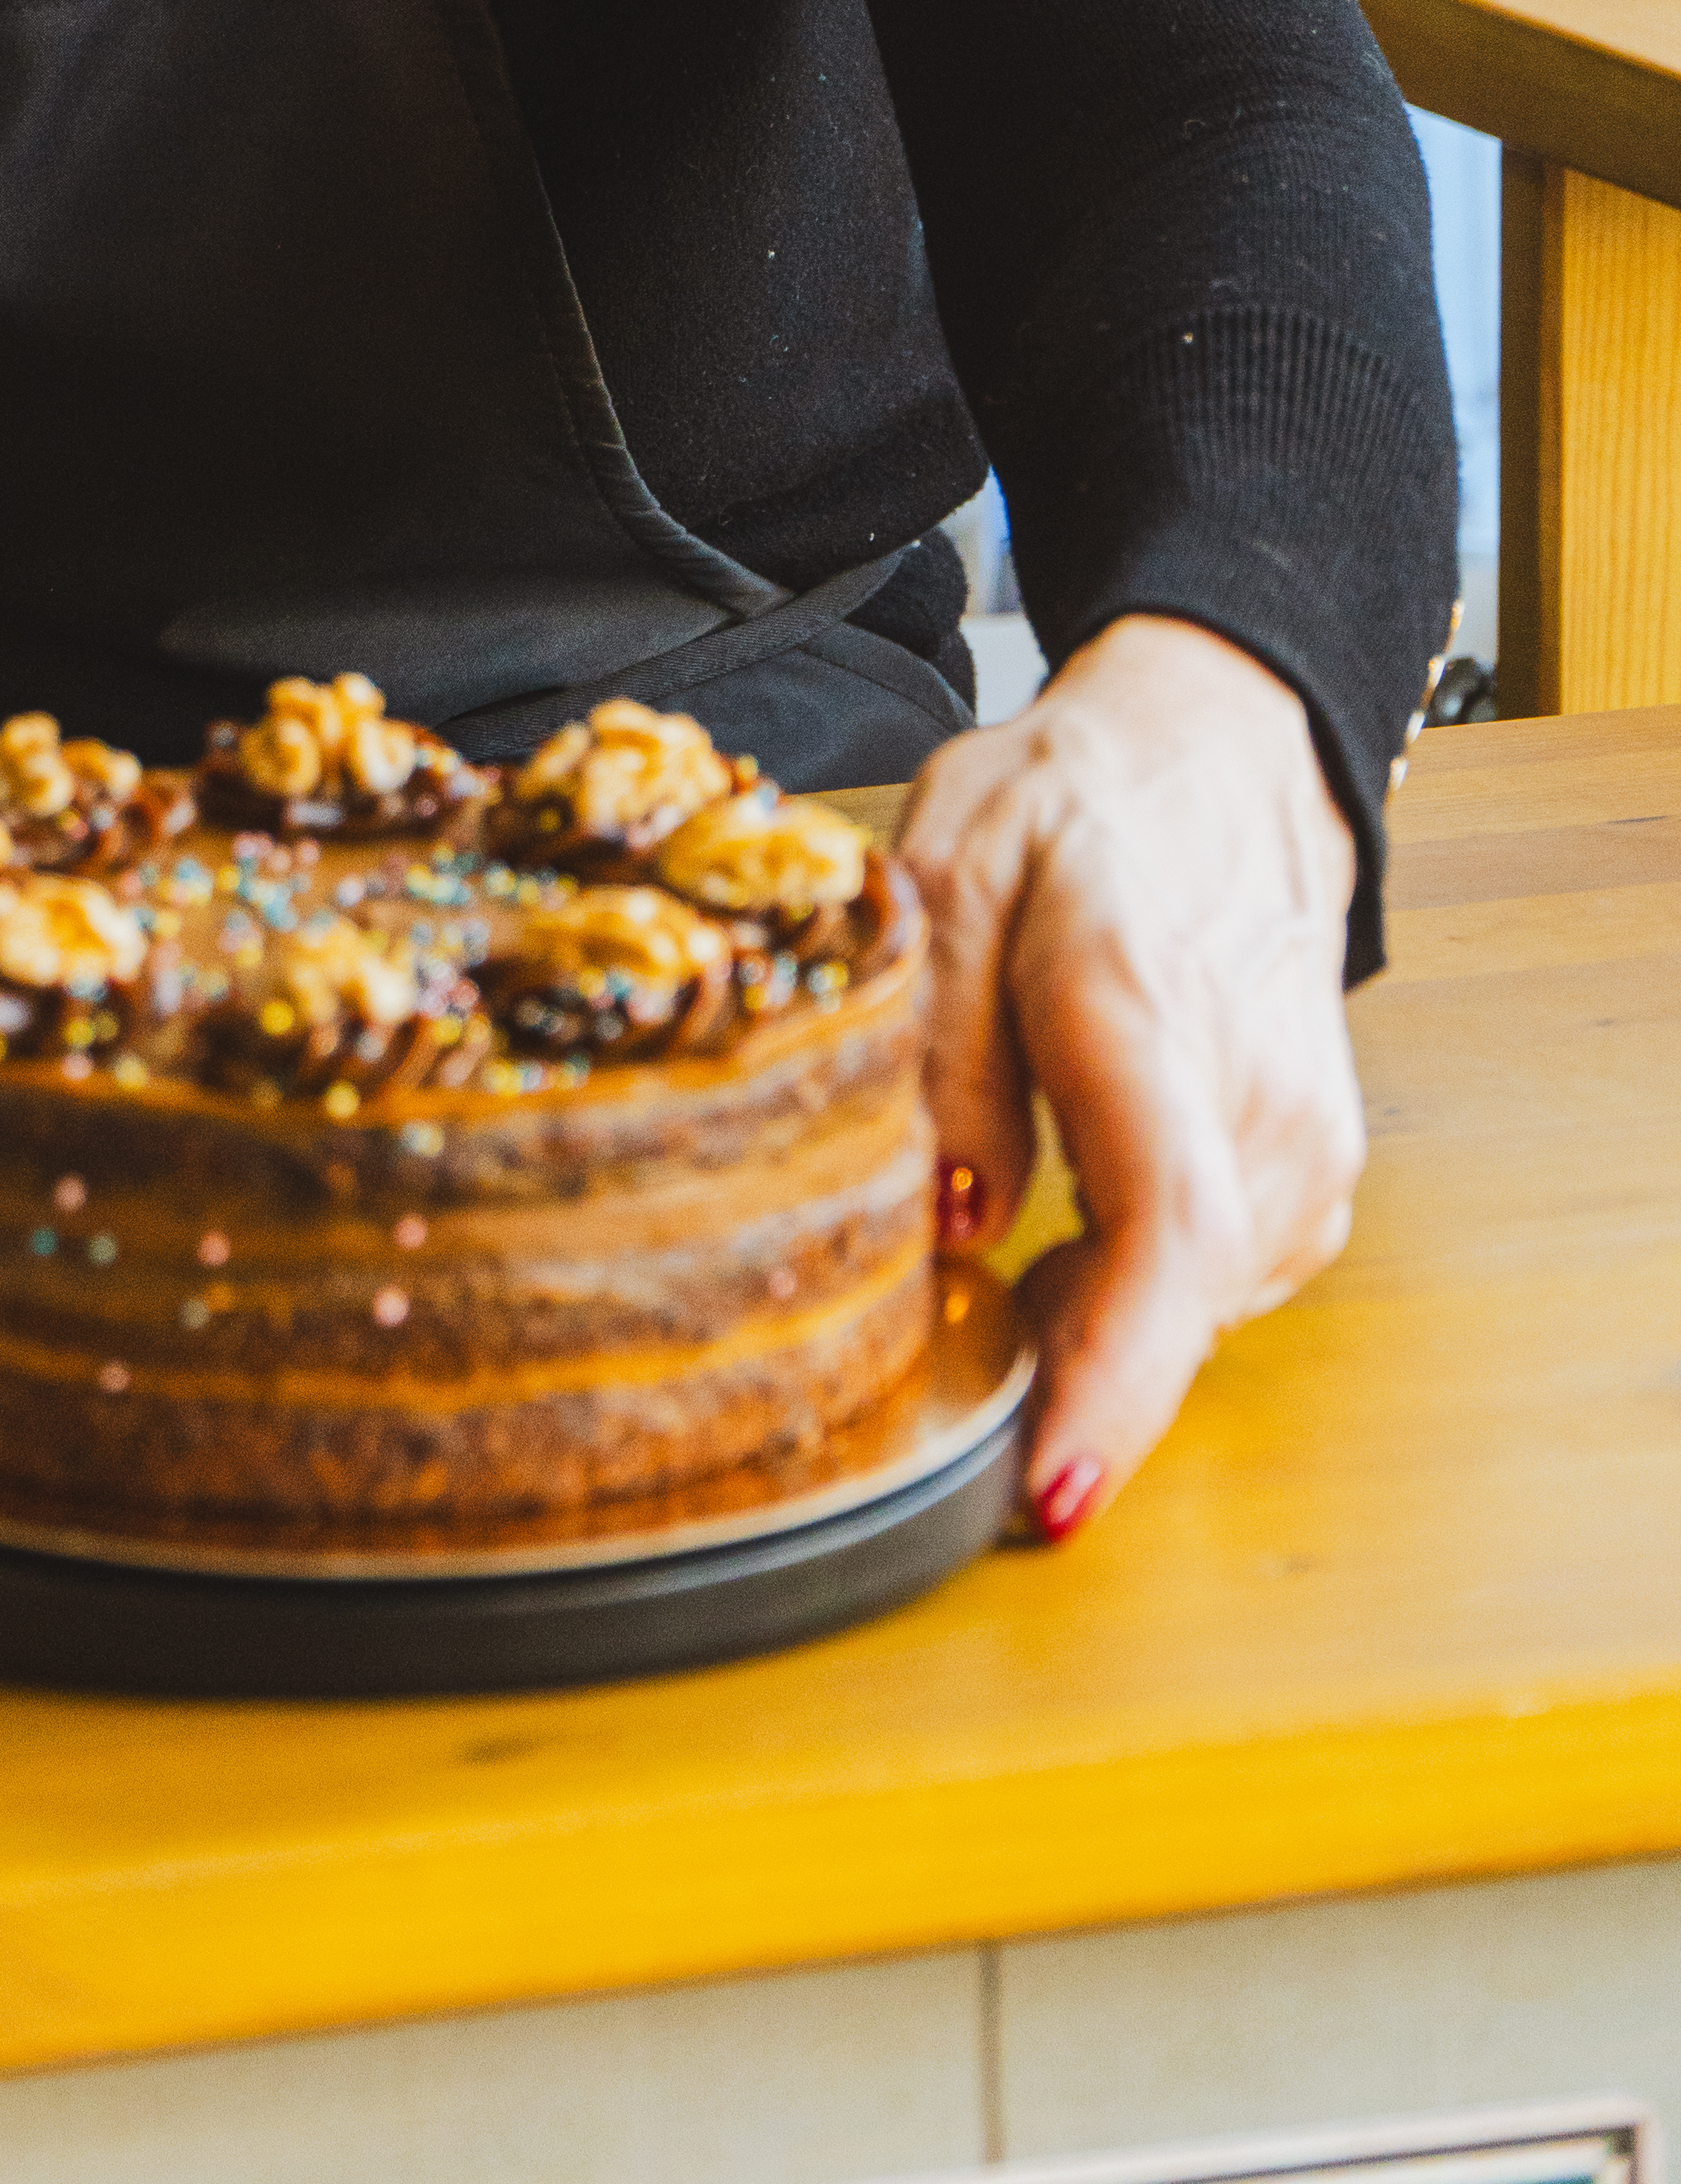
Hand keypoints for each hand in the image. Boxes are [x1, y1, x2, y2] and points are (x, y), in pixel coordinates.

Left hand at [898, 614, 1364, 1538]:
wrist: (1220, 757)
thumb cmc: (1071, 803)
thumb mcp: (948, 870)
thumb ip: (943, 1049)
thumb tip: (953, 1221)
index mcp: (1148, 1011)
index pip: (1165, 1233)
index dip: (1113, 1384)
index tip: (1053, 1497)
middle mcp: (1255, 1098)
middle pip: (1171, 1305)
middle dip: (1063, 1385)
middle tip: (950, 1396)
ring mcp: (1304, 1142)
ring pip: (1190, 1307)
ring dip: (1092, 1332)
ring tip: (996, 1272)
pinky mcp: (1312, 1169)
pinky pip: (1213, 1279)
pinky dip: (1134, 1292)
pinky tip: (1068, 1248)